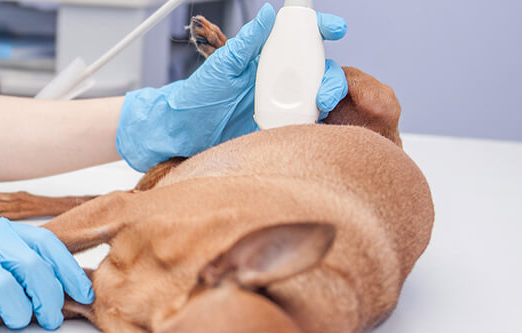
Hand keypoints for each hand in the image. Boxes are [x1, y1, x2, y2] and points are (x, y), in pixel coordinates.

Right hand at [0, 200, 94, 332]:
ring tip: (18, 322)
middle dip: (48, 297)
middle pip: (30, 267)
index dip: (67, 270)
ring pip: (3, 286)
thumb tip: (50, 282)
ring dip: (18, 312)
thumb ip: (9, 254)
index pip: (45, 245)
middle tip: (51, 318)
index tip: (82, 293)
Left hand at [116, 3, 348, 171]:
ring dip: (327, 99)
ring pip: (319, 96)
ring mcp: (282, 102)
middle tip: (324, 90)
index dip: (322, 29)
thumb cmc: (200, 94)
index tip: (335, 28)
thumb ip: (248, 41)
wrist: (186, 131)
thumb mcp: (223, 64)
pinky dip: (315, 123)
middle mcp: (280, 78)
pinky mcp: (280, 125)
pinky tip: (310, 124)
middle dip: (332, 77)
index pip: (302, 38)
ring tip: (318, 107)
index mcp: (268, 56)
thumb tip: (268, 13)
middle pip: (320, 69)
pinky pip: (306, 122)